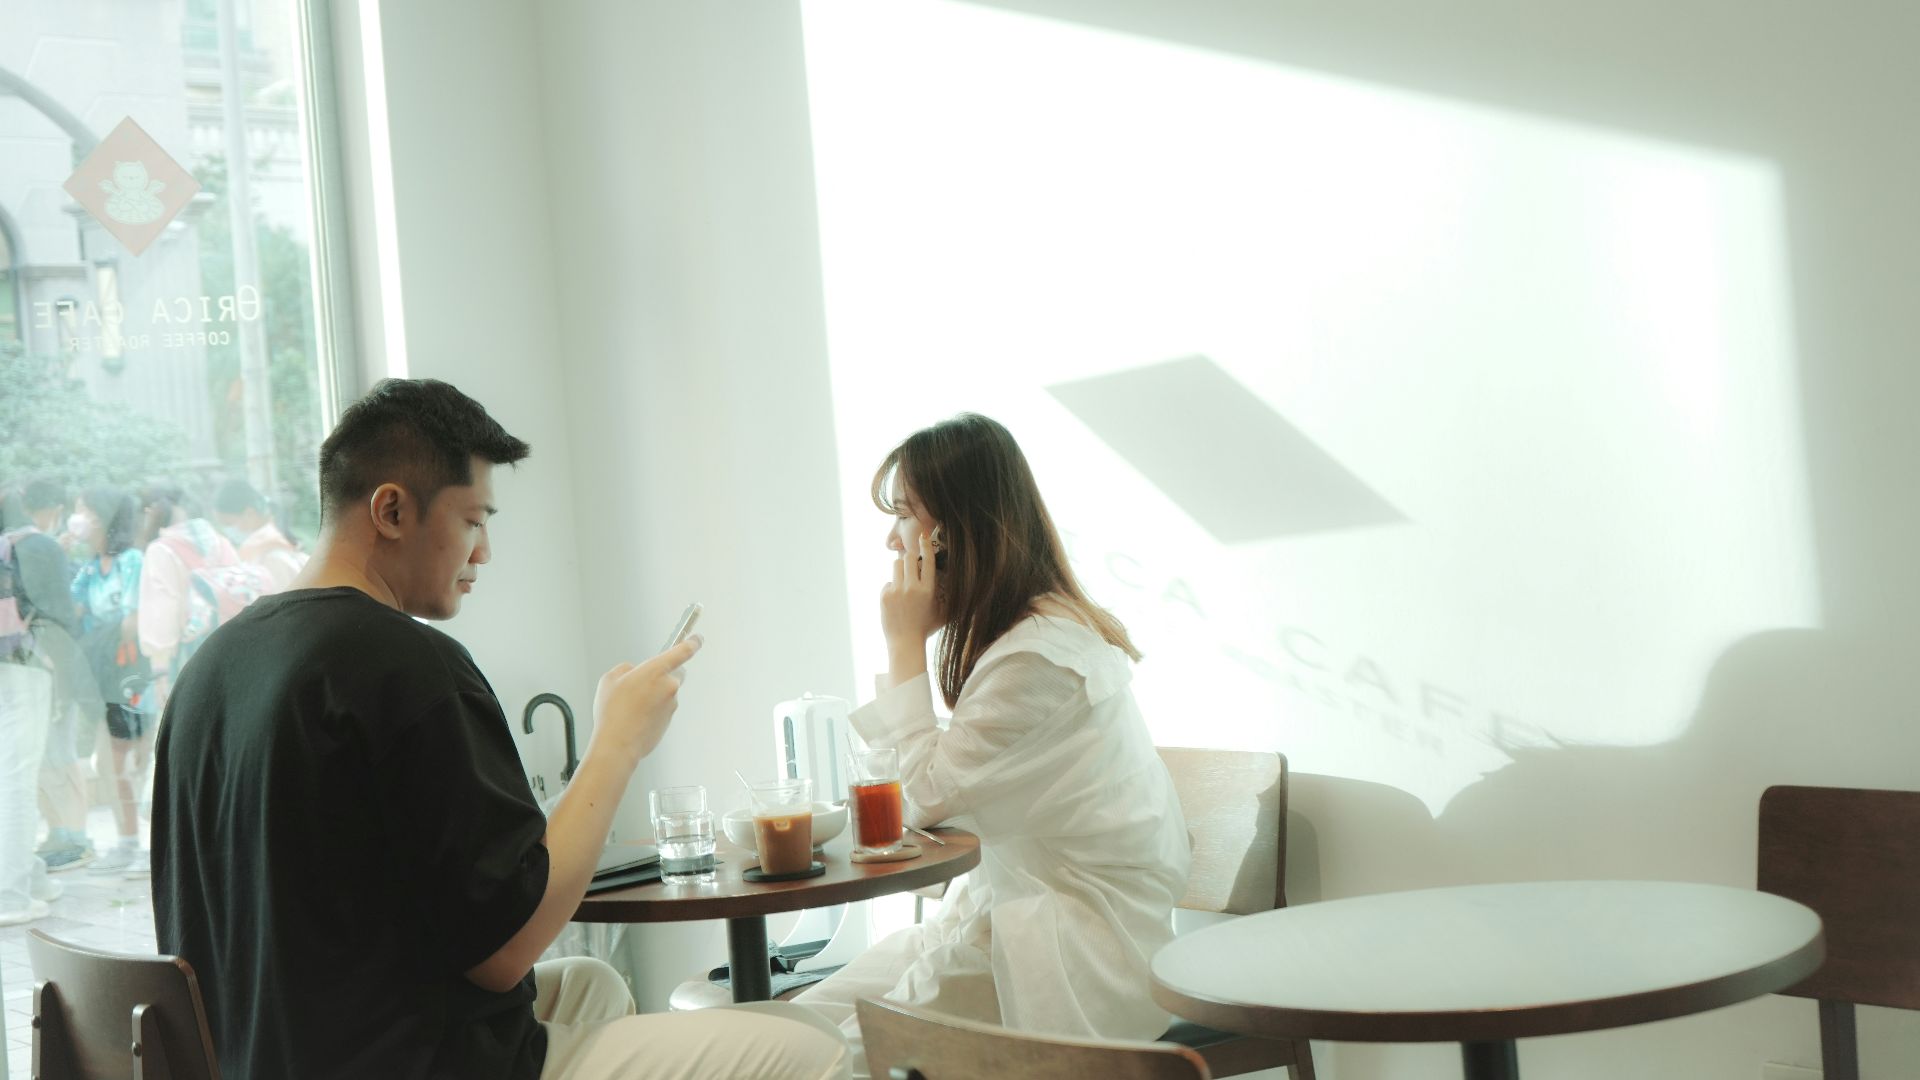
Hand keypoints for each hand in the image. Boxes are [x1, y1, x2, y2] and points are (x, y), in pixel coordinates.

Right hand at [588, 636, 702, 764]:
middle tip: (640, 684)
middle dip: (661, 675)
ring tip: (630, 706)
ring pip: (665, 693)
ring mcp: (672, 704)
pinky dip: (652, 710)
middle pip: (673, 673)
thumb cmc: (613, 712)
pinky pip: (662, 708)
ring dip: (653, 695)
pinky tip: (635, 717)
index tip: (697, 639)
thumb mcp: (610, 679)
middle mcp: (669, 686)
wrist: (618, 744)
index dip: (692, 642)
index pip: (683, 651)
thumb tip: (633, 671)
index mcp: (656, 670)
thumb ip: (626, 669)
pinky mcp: (670, 720)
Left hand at [881, 532, 942, 653]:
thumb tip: (957, 584)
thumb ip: (947, 596)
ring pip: (896, 565)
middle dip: (911, 558)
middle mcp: (912, 587)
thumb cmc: (926, 628)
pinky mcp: (885, 595)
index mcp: (928, 590)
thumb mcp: (942, 611)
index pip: (928, 561)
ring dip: (901, 569)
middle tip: (912, 566)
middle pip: (909, 557)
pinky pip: (888, 582)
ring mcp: (897, 591)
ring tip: (904, 582)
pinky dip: (893, 587)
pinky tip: (897, 601)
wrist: (905, 643)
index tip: (923, 536)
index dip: (925, 546)